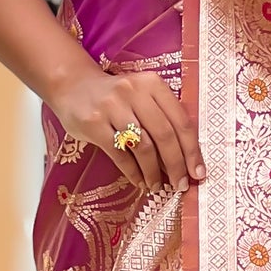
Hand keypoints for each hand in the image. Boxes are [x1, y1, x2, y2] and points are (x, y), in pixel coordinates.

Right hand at [50, 65, 204, 192]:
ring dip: (153, 172)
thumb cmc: (116, 96)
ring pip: (143, 147)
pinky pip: (120, 154)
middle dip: (176, 165)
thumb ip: (163, 117)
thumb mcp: (143, 95)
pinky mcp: (93, 124)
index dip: (192, 150)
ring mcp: (111, 107)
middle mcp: (133, 91)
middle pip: (164, 135)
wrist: (73, 86)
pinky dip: (133, 172)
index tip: (198, 172)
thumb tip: (185, 159)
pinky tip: (140, 181)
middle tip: (180, 185)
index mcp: (152, 84)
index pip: (181, 120)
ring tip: (157, 186)